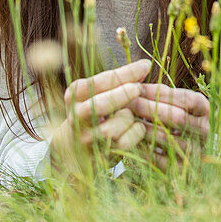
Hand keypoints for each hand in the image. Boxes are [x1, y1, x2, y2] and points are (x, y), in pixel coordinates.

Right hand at [50, 58, 151, 174]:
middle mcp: (76, 117)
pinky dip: (135, 133)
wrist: (74, 147)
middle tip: (139, 88)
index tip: (145, 65)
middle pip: (98, 105)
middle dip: (122, 95)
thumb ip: (119, 80)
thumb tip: (145, 66)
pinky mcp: (98, 156)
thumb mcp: (99, 92)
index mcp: (75, 96)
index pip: (98, 82)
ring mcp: (86, 139)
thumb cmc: (95, 111)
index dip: (124, 73)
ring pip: (111, 128)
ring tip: (132, 113)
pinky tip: (136, 127)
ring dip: (128, 118)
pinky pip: (123, 143)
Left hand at [128, 84, 210, 168]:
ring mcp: (196, 151)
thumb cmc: (179, 119)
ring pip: (169, 140)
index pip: (185, 99)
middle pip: (178, 118)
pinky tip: (132, 142)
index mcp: (205, 110)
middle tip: (128, 104)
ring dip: (145, 130)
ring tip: (126, 122)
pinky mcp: (184, 170)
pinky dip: (146, 151)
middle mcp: (205, 130)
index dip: (160, 93)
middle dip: (150, 109)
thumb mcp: (177, 103)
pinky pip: (162, 161)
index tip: (138, 89)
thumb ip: (162, 94)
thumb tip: (137, 85)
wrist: (193, 152)